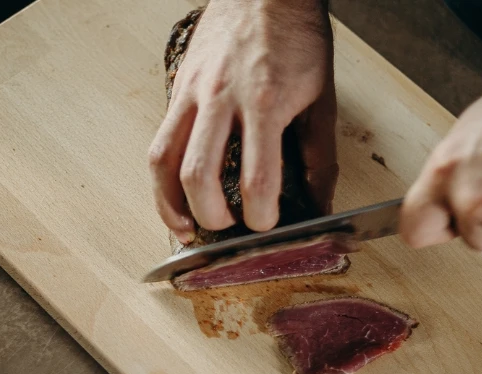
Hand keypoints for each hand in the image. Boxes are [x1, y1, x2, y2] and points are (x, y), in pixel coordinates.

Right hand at [148, 0, 337, 243]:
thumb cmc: (295, 37)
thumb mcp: (321, 97)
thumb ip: (320, 155)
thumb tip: (320, 202)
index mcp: (266, 102)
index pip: (256, 175)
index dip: (260, 213)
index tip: (266, 224)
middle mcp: (223, 98)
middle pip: (199, 174)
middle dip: (210, 215)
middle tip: (226, 228)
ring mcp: (194, 93)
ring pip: (164, 159)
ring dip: (170, 203)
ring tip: (185, 226)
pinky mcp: (178, 89)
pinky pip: (159, 140)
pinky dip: (162, 176)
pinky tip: (174, 193)